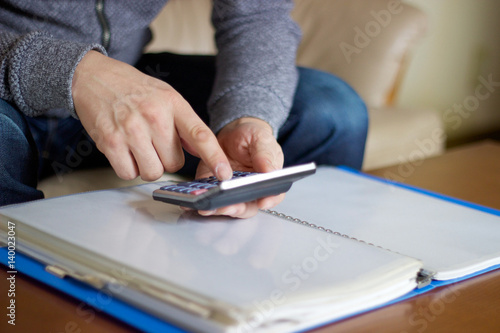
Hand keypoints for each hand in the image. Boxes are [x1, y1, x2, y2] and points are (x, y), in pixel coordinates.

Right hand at [72, 51, 231, 181]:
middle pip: (174, 164)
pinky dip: (128, 168)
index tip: (225, 174)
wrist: (94, 77)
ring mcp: (131, 129)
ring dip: (147, 166)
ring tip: (139, 146)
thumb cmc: (133, 89)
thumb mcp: (167, 97)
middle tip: (154, 143)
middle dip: (166, 159)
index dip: (215, 157)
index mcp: (173, 104)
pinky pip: (128, 173)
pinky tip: (125, 150)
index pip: (200, 135)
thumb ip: (185, 124)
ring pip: (152, 172)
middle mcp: (154, 116)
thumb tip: (202, 149)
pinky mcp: (110, 142)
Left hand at [194, 117, 285, 217]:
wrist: (232, 132)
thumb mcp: (261, 140)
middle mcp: (250, 191)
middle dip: (238, 209)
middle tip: (228, 205)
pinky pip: (208, 199)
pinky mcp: (213, 189)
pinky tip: (195, 201)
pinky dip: (201, 203)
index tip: (261, 202)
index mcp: (267, 181)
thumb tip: (270, 172)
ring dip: (218, 209)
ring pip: (228, 208)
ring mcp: (231, 192)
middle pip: (248, 207)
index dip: (268, 201)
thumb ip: (265, 156)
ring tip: (209, 206)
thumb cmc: (252, 137)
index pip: (272, 196)